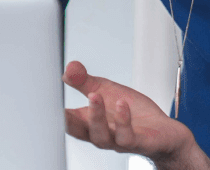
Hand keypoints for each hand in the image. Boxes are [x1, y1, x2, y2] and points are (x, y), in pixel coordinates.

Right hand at [63, 61, 209, 169]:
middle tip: (60, 105)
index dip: (54, 111)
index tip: (45, 98)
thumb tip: (69, 68)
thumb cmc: (134, 115)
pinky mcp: (137, 142)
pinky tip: (121, 104)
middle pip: (79, 131)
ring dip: (96, 116)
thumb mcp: (107, 91)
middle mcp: (101, 134)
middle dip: (68, 119)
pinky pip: (126, 136)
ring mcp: (118, 140)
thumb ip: (85, 81)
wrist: (164, 133)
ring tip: (94, 95)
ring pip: (101, 136)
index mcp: (90, 122)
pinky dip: (122, 120)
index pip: (67, 119)